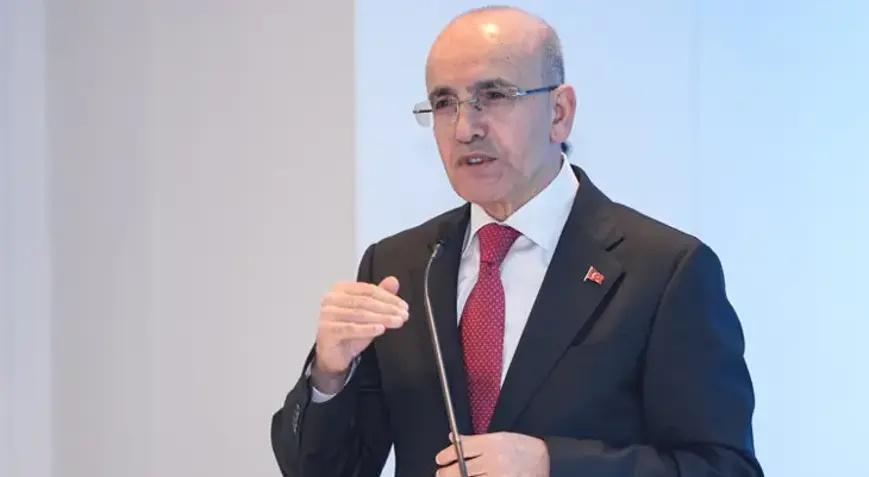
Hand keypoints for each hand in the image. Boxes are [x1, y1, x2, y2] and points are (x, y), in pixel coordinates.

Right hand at [311, 277, 407, 392]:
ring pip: (359, 314)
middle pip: (364, 301)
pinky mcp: (326, 330)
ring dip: (382, 318)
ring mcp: (327, 314)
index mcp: (340, 289)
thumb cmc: (349, 332)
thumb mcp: (369, 313)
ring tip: (396, 322)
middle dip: (387, 308)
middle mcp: (331, 299)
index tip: (403, 306)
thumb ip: (380, 296)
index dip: (388, 297)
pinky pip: (350, 328)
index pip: (368, 290)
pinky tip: (381, 329)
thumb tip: (393, 281)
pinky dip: (367, 328)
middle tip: (403, 315)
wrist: (334, 354)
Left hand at [435, 432, 549, 476]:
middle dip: (447, 473)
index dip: (447, 455)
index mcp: (493, 443)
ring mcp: (500, 475)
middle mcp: (495, 460)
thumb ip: (475, 441)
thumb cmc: (522, 447)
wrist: (547, 460)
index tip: (440, 459)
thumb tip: (453, 439)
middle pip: (462, 468)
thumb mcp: (499, 437)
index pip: (462, 449)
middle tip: (440, 473)